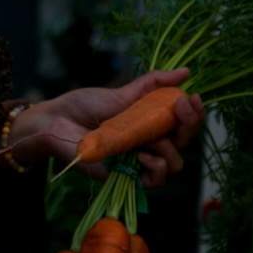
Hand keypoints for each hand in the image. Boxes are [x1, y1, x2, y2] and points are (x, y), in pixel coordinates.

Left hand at [10, 69, 203, 187]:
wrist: (57, 120)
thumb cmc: (85, 106)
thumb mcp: (123, 92)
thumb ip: (154, 83)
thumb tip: (186, 71)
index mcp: (149, 125)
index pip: (183, 125)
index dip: (194, 114)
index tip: (193, 97)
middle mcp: (147, 144)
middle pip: (184, 144)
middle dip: (189, 125)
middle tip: (182, 107)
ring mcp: (137, 162)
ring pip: (174, 164)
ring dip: (170, 148)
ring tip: (152, 136)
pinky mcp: (125, 177)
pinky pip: (154, 180)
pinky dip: (155, 167)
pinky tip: (142, 154)